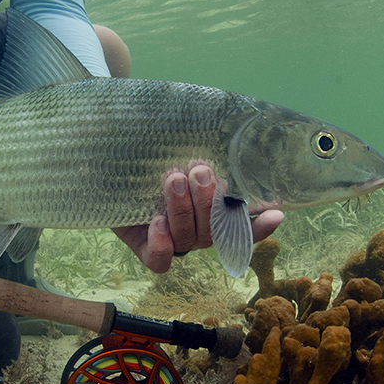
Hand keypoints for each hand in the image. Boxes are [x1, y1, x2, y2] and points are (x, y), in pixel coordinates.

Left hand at [112, 164, 283, 273]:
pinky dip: (162, 244)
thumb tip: (227, 123)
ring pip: (190, 239)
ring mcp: (173, 242)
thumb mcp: (174, 148)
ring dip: (184, 209)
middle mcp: (197, 231)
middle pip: (215, 231)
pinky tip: (157, 222)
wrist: (106, 166)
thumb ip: (198, 147)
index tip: (277, 211)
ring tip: (173, 179)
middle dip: (210, 201)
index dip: (260, 225)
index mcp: (212, 212)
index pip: (243, 224)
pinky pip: (160, 261)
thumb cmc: (149, 156)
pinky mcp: (144, 249)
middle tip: (200, 171)